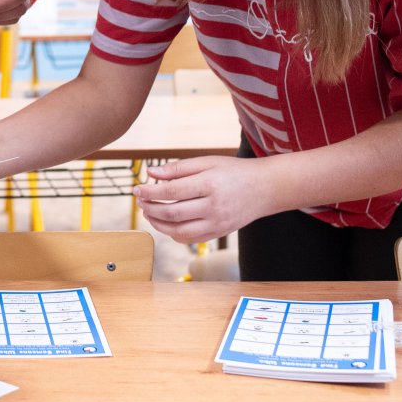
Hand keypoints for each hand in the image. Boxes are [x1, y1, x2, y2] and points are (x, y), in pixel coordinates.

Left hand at [134, 157, 265, 245]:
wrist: (264, 189)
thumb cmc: (234, 171)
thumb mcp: (207, 161)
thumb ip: (179, 168)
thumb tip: (151, 173)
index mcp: (209, 184)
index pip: (171, 191)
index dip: (149, 191)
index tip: (137, 189)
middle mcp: (213, 207)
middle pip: (173, 213)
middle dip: (150, 208)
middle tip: (140, 202)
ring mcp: (217, 223)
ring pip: (179, 231)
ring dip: (159, 224)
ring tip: (149, 213)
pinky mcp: (219, 233)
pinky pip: (190, 239)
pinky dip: (173, 234)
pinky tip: (166, 223)